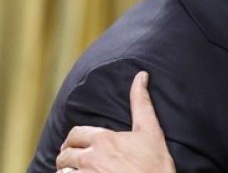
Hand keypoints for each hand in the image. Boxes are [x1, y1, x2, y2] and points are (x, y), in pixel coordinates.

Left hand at [56, 71, 175, 172]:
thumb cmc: (156, 163)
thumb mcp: (151, 130)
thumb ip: (141, 102)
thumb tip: (141, 75)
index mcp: (103, 139)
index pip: (75, 134)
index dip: (75, 140)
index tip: (78, 145)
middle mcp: (91, 158)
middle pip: (65, 155)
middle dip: (68, 157)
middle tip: (77, 161)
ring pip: (63, 172)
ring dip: (68, 172)